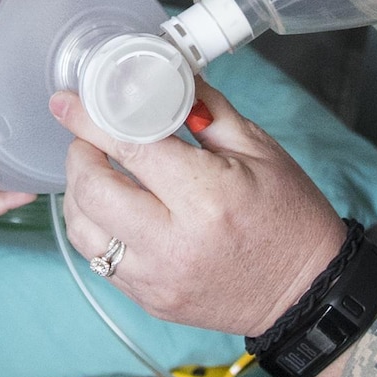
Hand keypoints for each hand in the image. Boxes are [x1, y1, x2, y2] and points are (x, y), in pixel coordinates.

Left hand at [50, 77, 346, 335]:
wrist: (308, 293)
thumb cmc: (291, 217)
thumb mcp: (260, 150)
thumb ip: (206, 110)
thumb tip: (165, 76)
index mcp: (206, 197)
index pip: (129, 146)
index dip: (91, 118)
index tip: (68, 101)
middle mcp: (174, 242)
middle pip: (92, 190)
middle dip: (79, 154)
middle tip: (90, 138)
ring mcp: (157, 278)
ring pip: (82, 230)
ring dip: (79, 194)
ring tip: (97, 173)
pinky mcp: (149, 300)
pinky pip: (98, 261)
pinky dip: (94, 228)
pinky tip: (111, 210)